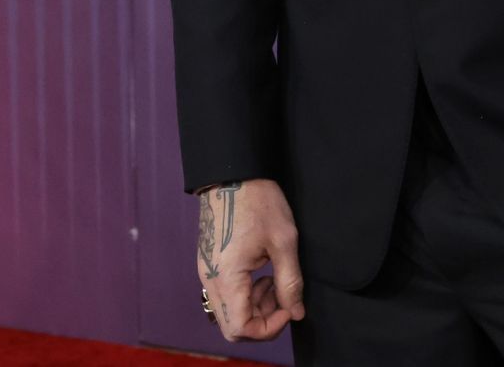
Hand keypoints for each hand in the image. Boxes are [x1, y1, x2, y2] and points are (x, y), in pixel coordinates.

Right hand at [195, 179, 305, 342]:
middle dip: (263, 320)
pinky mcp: (209, 266)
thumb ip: (290, 282)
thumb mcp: (284, 241)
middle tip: (283, 296)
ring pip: (229, 312)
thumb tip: (296, 313)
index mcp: (227, 278)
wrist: (232, 174)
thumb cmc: (258, 202)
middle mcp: (210, 282)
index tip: (288, 308)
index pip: (241, 329)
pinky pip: (226, 296)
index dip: (268, 328)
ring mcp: (207, 274)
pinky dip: (246, 295)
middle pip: (233, 326)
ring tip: (275, 281)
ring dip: (255, 307)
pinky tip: (262, 274)